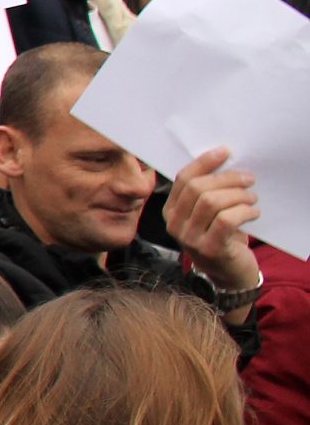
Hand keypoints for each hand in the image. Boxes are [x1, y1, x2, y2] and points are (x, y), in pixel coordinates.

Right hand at [165, 148, 261, 293]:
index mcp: (170, 211)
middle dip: (227, 179)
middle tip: (248, 179)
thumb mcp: (206, 215)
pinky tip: (253, 212)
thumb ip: (205, 193)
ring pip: (212, 203)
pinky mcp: (209, 249)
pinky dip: (244, 211)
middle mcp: (174, 225)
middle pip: (197, 189)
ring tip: (252, 198)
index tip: (225, 152)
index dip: (204, 163)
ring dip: (239, 195)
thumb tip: (224, 162)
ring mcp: (190, 238)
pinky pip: (226, 220)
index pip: (183, 179)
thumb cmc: (220, 237)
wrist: (228, 273)